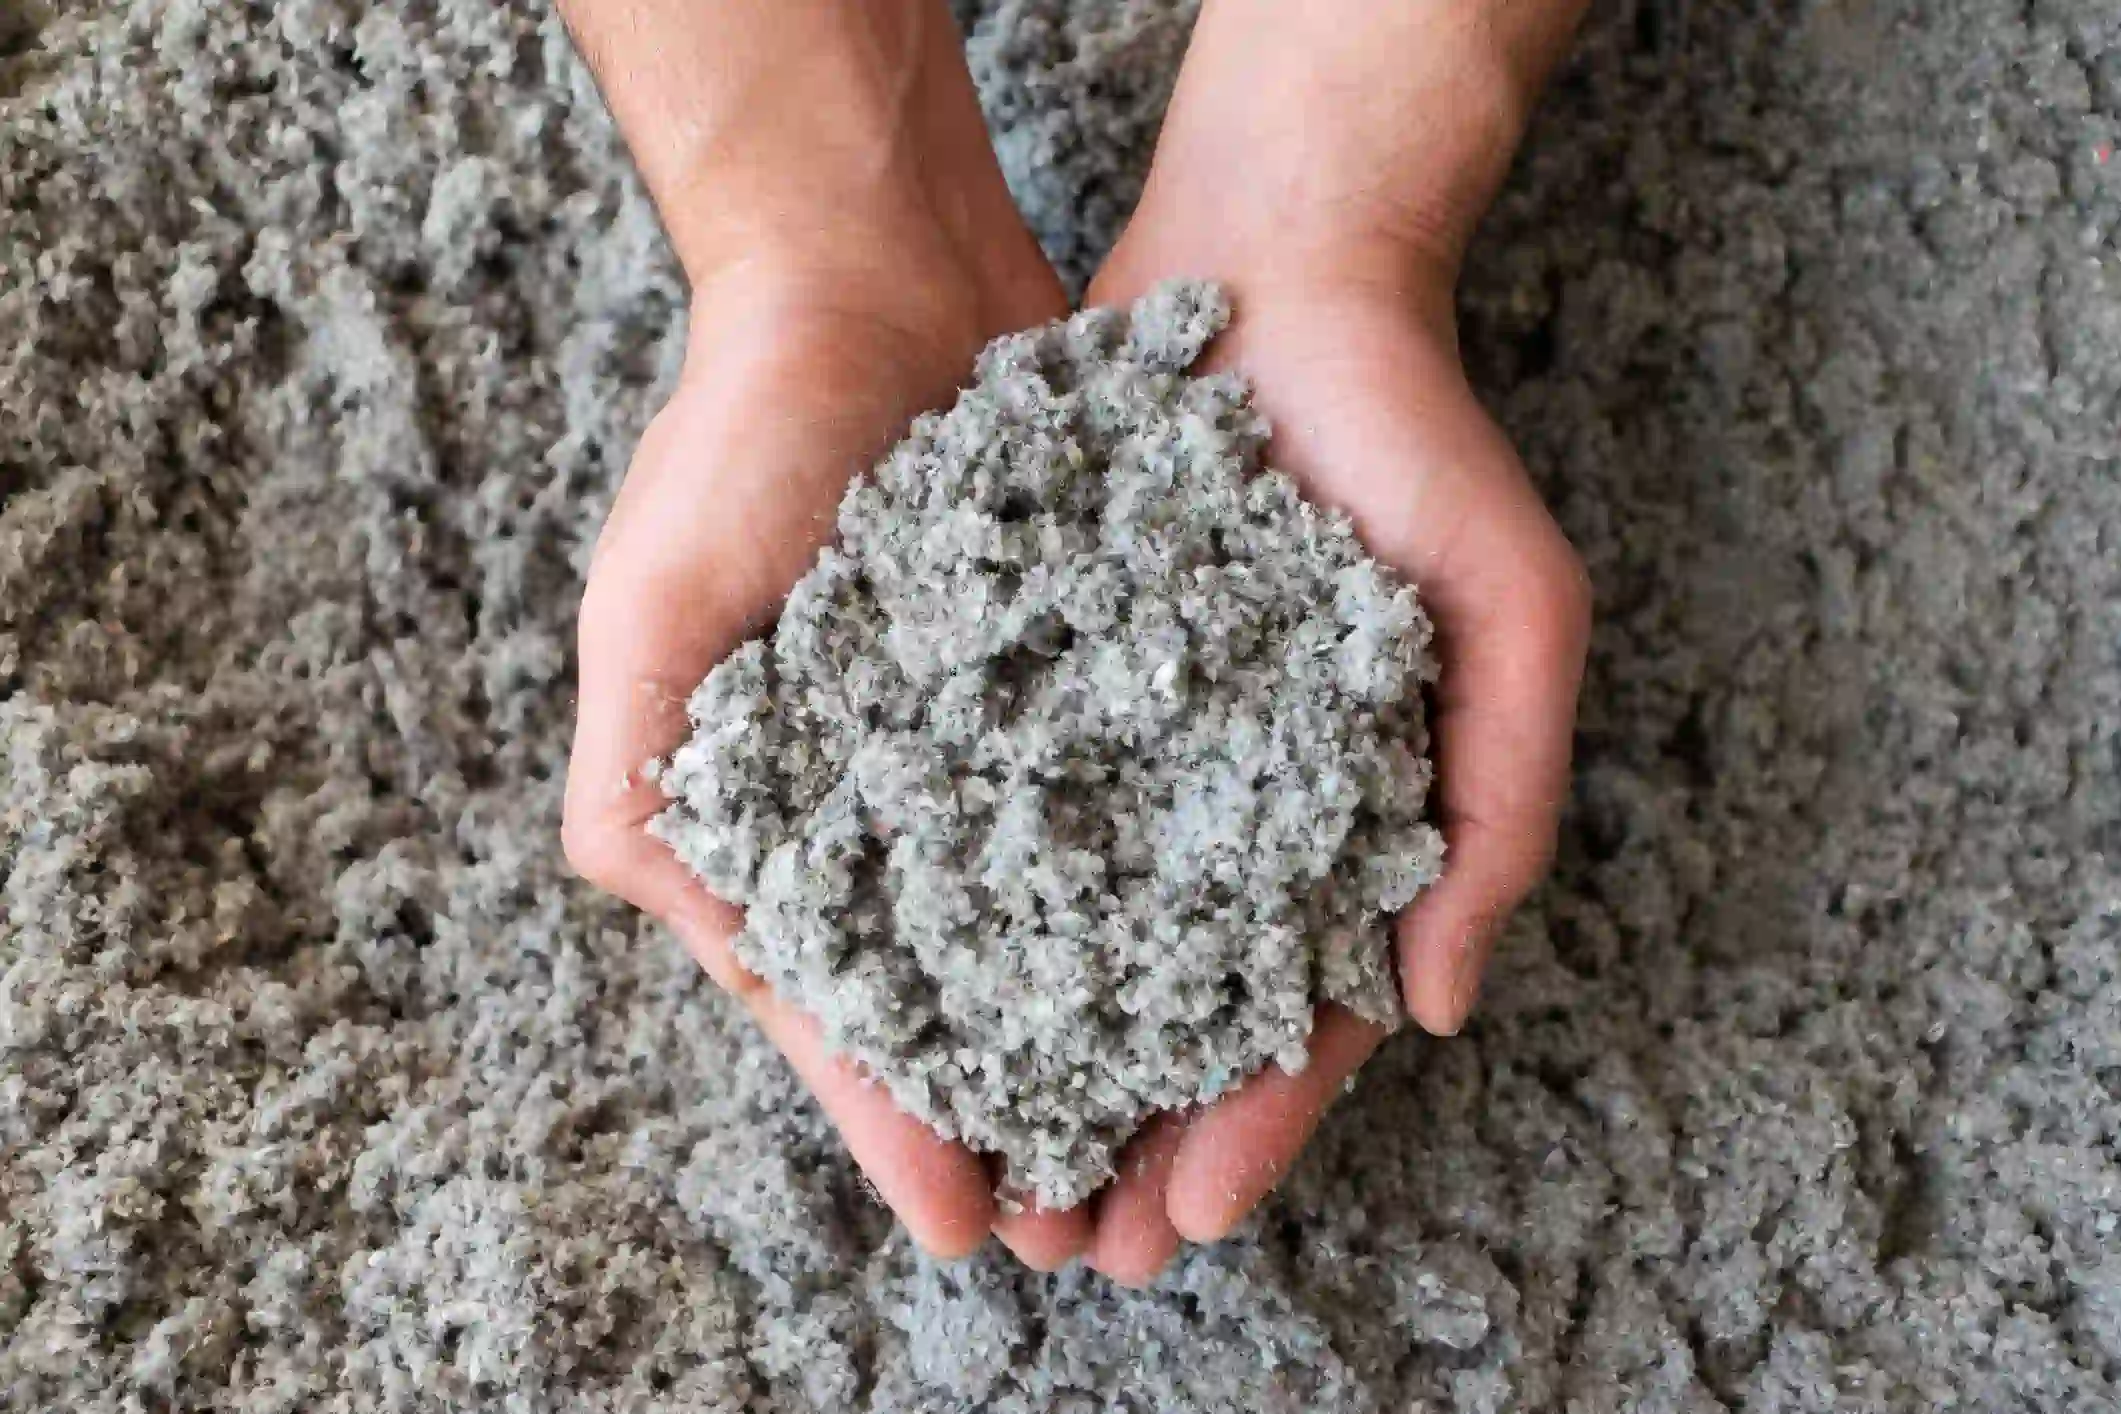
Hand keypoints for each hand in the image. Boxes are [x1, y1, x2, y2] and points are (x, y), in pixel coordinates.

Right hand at [559, 0, 1105, 1267]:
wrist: (874, 271)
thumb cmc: (743, 435)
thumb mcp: (656, 608)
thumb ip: (651, 785)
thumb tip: (693, 940)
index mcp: (769, 812)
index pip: (835, 997)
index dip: (892, 1112)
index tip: (970, 1221)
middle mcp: (881, 798)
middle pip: (952, 990)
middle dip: (1011, 1109)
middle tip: (1090, 1228)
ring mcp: (984, 743)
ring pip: (1052, 921)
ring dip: (1100, 1032)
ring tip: (1170, 1140)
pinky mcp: (1078, 677)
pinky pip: (1129, 804)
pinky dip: (1167, 885)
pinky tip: (1228, 964)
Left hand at [1074, 0, 1590, 1277]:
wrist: (1281, 268)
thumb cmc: (1420, 440)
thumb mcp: (1514, 613)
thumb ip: (1501, 804)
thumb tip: (1437, 1007)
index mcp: (1348, 819)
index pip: (1304, 1010)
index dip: (1258, 1123)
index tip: (1189, 1217)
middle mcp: (1230, 803)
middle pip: (1173, 1006)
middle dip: (1128, 1132)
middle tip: (1066, 1249)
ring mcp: (1133, 743)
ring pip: (1073, 933)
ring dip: (1034, 1057)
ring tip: (981, 1169)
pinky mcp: (1036, 671)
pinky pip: (991, 804)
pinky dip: (960, 898)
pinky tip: (909, 983)